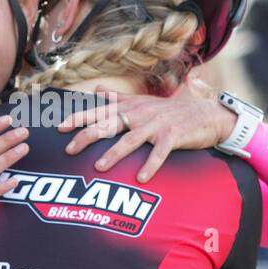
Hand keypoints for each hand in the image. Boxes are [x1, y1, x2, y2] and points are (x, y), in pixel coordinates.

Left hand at [56, 78, 235, 182]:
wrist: (207, 115)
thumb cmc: (172, 112)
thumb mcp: (144, 102)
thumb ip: (118, 99)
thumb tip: (95, 91)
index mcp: (131, 107)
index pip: (99, 111)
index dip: (79, 117)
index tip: (59, 127)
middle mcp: (141, 114)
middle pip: (109, 124)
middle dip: (87, 136)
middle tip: (69, 149)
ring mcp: (157, 125)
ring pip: (130, 139)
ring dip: (114, 153)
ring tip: (99, 166)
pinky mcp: (174, 136)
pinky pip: (159, 152)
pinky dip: (150, 164)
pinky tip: (140, 177)